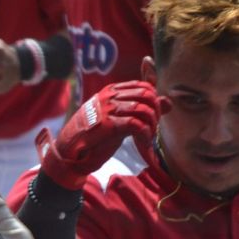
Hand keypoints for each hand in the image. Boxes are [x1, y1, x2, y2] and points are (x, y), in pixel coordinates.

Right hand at [38, 81, 166, 189]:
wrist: (70, 151)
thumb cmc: (95, 136)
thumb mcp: (119, 119)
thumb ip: (141, 109)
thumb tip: (169, 102)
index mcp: (111, 91)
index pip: (144, 86)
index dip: (154, 102)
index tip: (152, 118)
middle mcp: (109, 96)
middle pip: (147, 95)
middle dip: (156, 112)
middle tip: (152, 128)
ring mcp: (107, 109)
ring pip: (144, 109)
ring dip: (151, 125)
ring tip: (147, 137)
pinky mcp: (107, 125)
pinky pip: (136, 124)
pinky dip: (145, 134)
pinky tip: (143, 143)